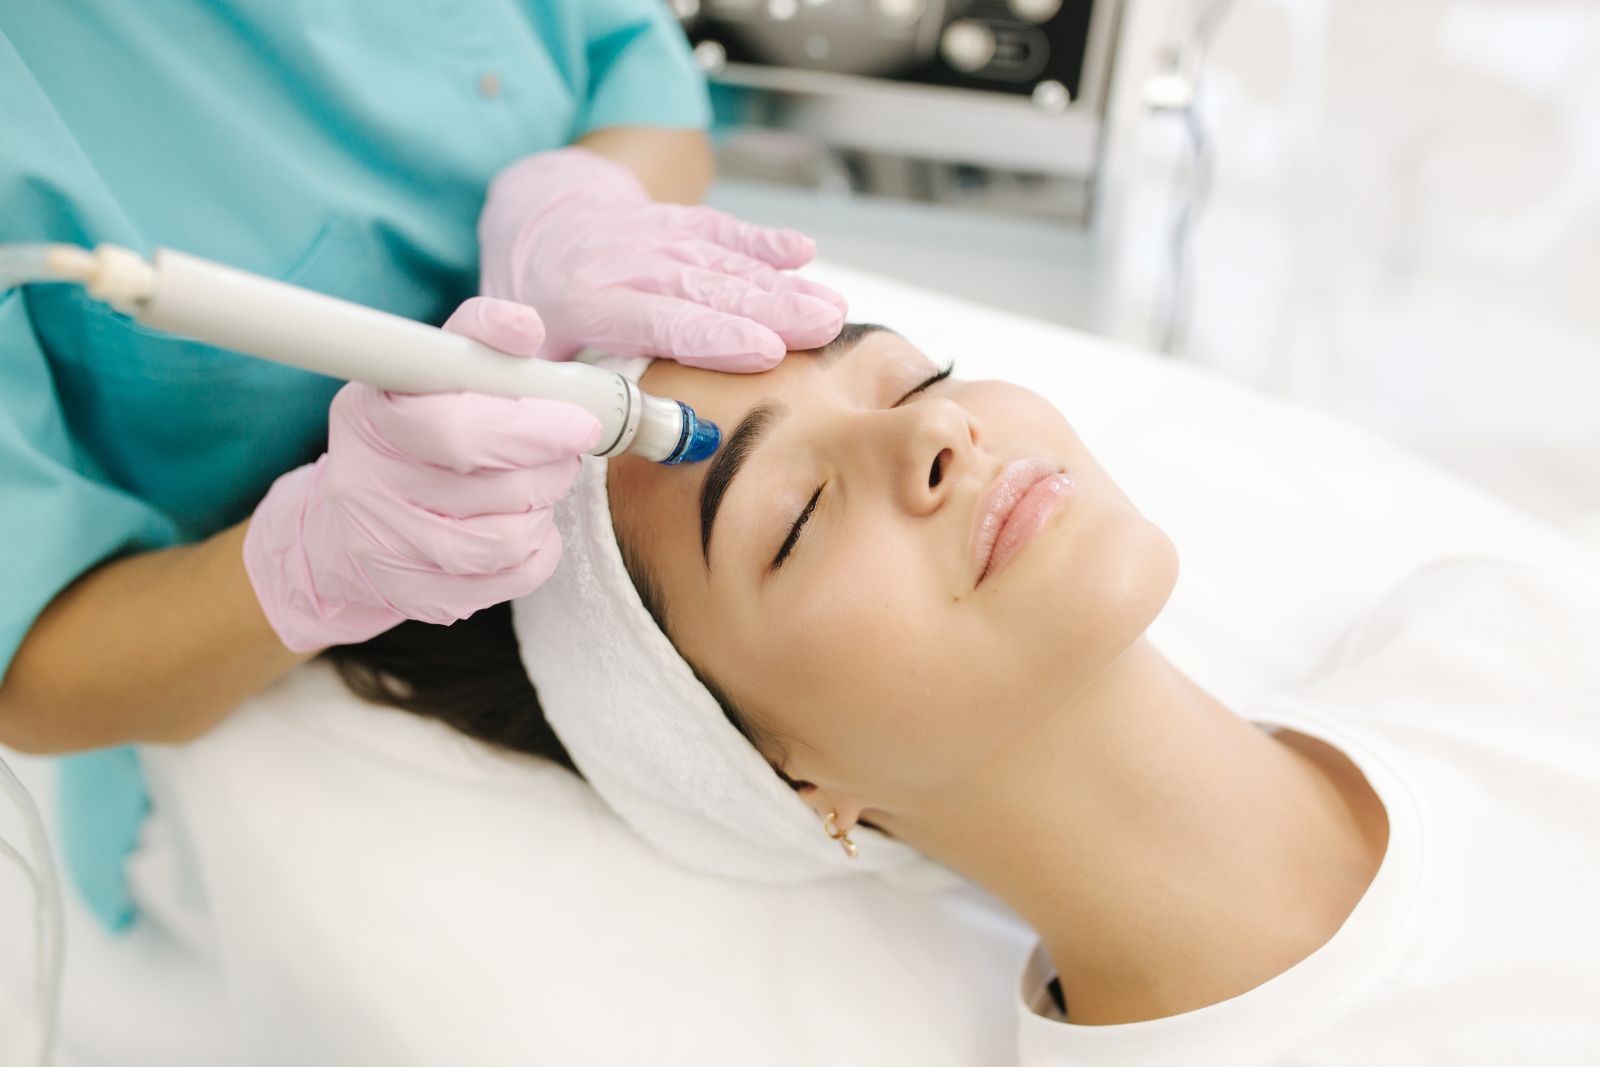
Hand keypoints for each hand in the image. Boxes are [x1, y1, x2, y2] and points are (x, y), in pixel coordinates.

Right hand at [243, 298, 601, 651]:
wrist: (339, 530)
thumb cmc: (407, 438)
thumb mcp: (424, 376)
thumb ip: (475, 343)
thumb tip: (522, 327)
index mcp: (371, 417)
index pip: (454, 427)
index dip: (529, 427)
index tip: (579, 423)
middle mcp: (366, 484)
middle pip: (496, 488)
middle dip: (553, 466)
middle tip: (567, 449)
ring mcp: (386, 548)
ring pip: (507, 540)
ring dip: (544, 510)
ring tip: (540, 488)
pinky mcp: (414, 596)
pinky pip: (510, 580)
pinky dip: (538, 551)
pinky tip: (527, 528)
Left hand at [478, 146, 846, 371]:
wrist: (537, 223)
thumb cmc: (536, 308)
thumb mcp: (527, 357)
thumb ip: (566, 394)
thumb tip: (605, 440)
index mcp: (586, 302)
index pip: (659, 320)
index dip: (714, 336)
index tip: (765, 352)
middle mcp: (626, 263)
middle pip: (706, 288)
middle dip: (770, 308)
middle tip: (823, 328)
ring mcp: (655, 237)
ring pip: (723, 259)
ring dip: (781, 283)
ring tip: (830, 309)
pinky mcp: (678, 223)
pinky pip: (722, 229)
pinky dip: (763, 240)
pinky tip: (802, 250)